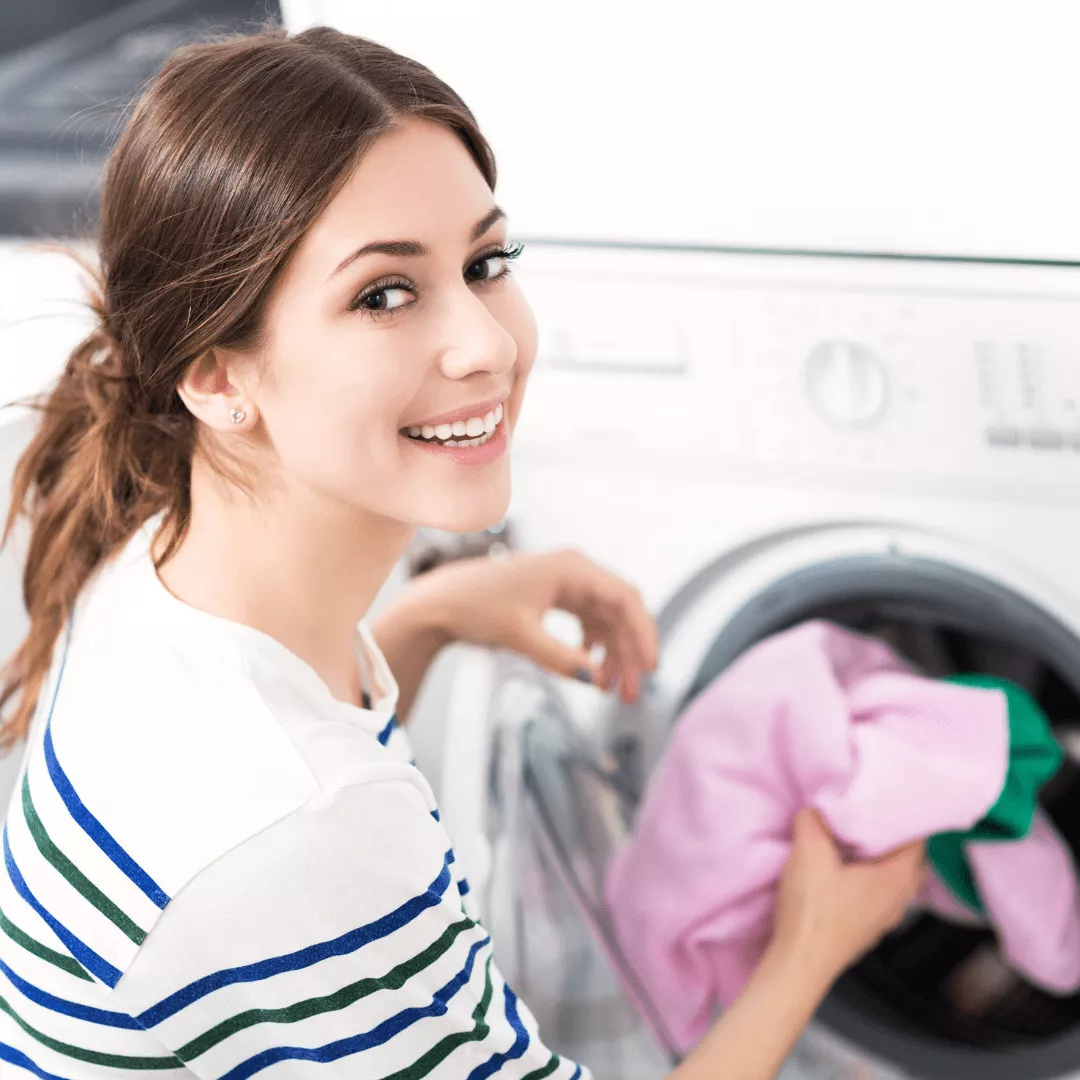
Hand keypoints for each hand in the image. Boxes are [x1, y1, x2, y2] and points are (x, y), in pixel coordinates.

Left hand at [401, 549, 657, 703]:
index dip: (643, 633)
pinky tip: (592, 670)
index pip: (625, 598)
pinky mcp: (558, 596)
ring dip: (614, 654)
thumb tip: (595, 681)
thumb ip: (560, 658)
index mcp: (572, 568)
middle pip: (621, 611)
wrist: (442, 602)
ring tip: (615, 691)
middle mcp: (575, 570)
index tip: (651, 667)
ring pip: (608, 620)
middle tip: (633, 693)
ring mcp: (568, 583)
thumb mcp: (520, 636)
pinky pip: (590, 621)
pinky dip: (596, 647)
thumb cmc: (477, 608)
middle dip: (630, 652)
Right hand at [769, 809, 925, 983]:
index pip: (918, 838)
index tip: (890, 797)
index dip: (906, 814)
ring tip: (855, 841)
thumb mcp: (809, 850)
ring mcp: (882, 919)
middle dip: (895, 836)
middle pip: (910, 860)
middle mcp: (898, 900)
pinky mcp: (863, 930)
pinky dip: (867, 878)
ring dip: (880, 859)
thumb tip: (814, 812)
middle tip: (873, 816)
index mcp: (897, 878)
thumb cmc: (813, 911)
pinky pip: (876, 895)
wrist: (799, 963)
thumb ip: (813, 821)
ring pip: (893, 879)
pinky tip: (841, 872)